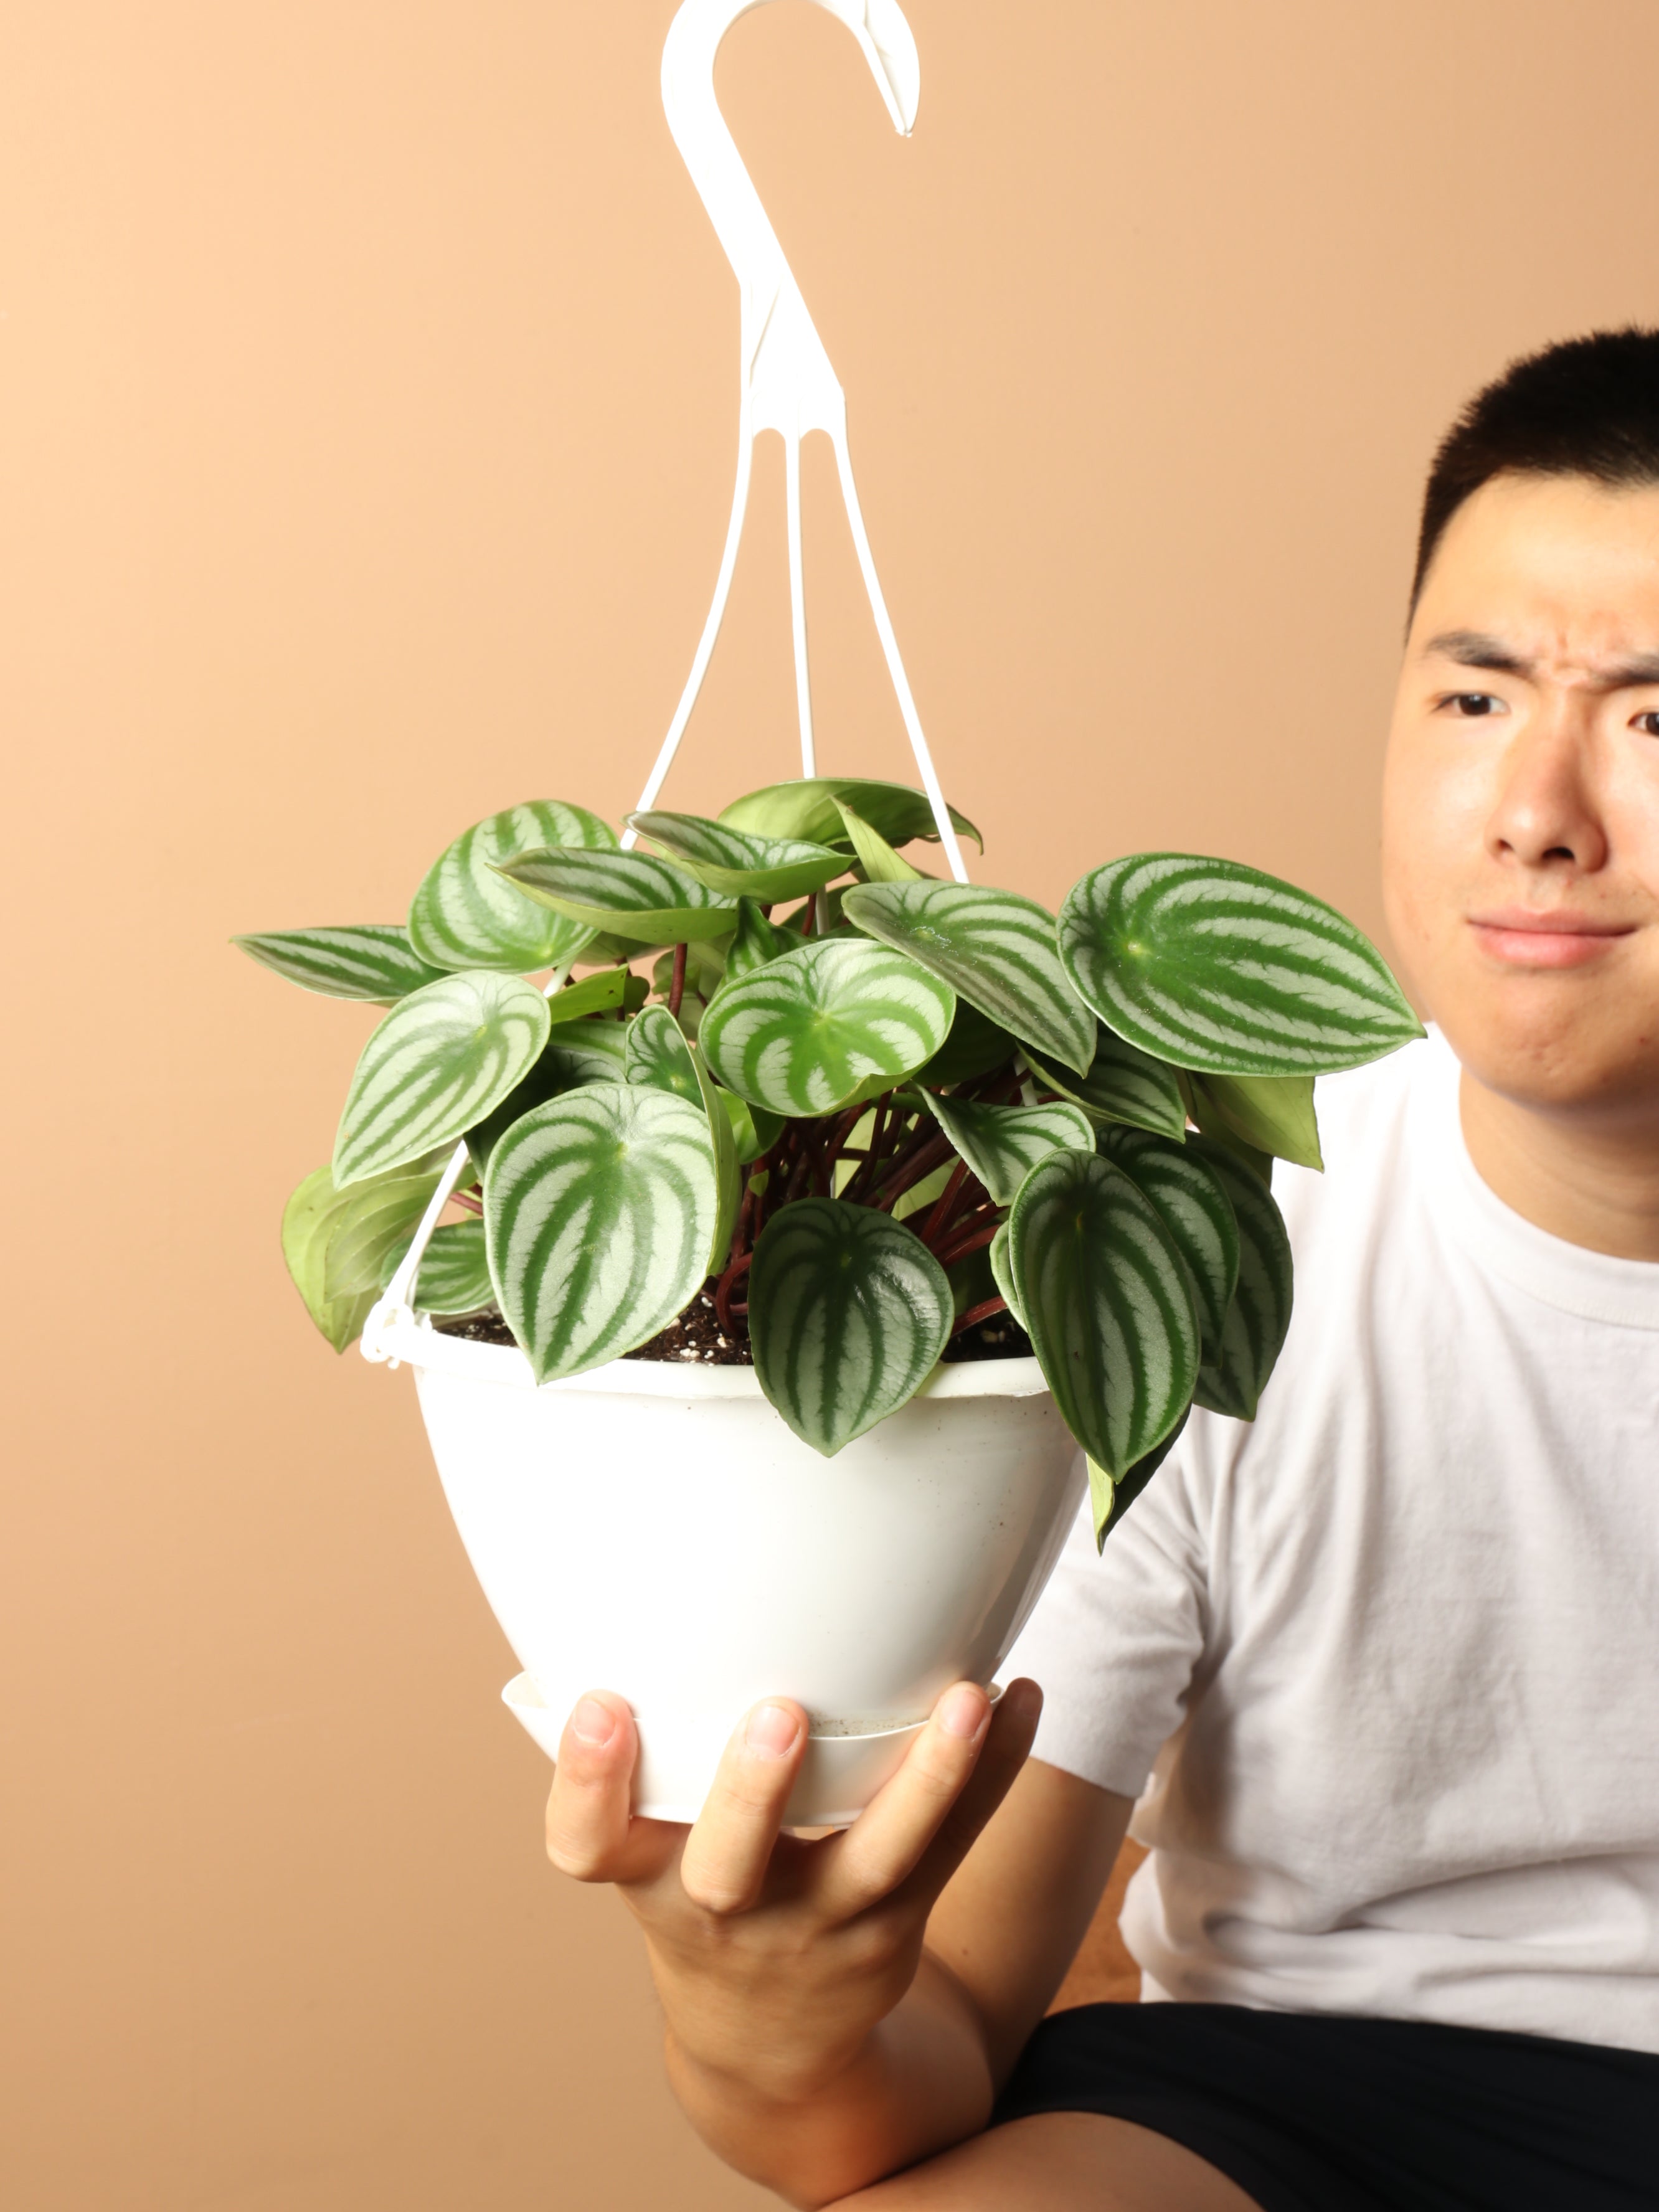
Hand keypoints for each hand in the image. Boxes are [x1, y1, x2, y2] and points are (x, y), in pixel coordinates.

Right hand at [544, 1677, 1042, 2122]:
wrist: (765, 2046)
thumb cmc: (696, 1892)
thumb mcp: (648, 1843)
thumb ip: (651, 1753)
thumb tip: (644, 1596)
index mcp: (645, 1877)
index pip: (586, 1845)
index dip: (585, 1782)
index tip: (598, 1706)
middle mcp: (724, 1912)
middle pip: (731, 1867)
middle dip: (752, 1793)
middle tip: (779, 1714)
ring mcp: (818, 1925)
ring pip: (878, 1858)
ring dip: (929, 1778)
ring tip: (968, 1701)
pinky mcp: (895, 1924)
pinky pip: (952, 1847)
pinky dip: (993, 1771)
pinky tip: (1023, 1699)